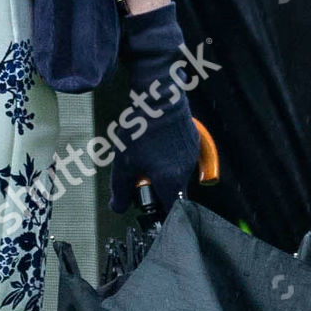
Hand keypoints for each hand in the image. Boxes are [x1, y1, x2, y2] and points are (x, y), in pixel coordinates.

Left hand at [109, 92, 200, 215]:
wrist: (160, 97)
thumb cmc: (141, 130)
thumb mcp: (124, 163)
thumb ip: (120, 190)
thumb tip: (118, 209)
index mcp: (173, 182)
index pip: (173, 211)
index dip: (161, 214)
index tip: (149, 208)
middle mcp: (188, 172)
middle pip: (174, 191)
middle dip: (156, 187)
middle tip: (139, 174)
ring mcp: (192, 156)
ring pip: (176, 172)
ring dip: (161, 169)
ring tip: (144, 152)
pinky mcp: (192, 141)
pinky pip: (180, 156)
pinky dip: (167, 155)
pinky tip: (153, 140)